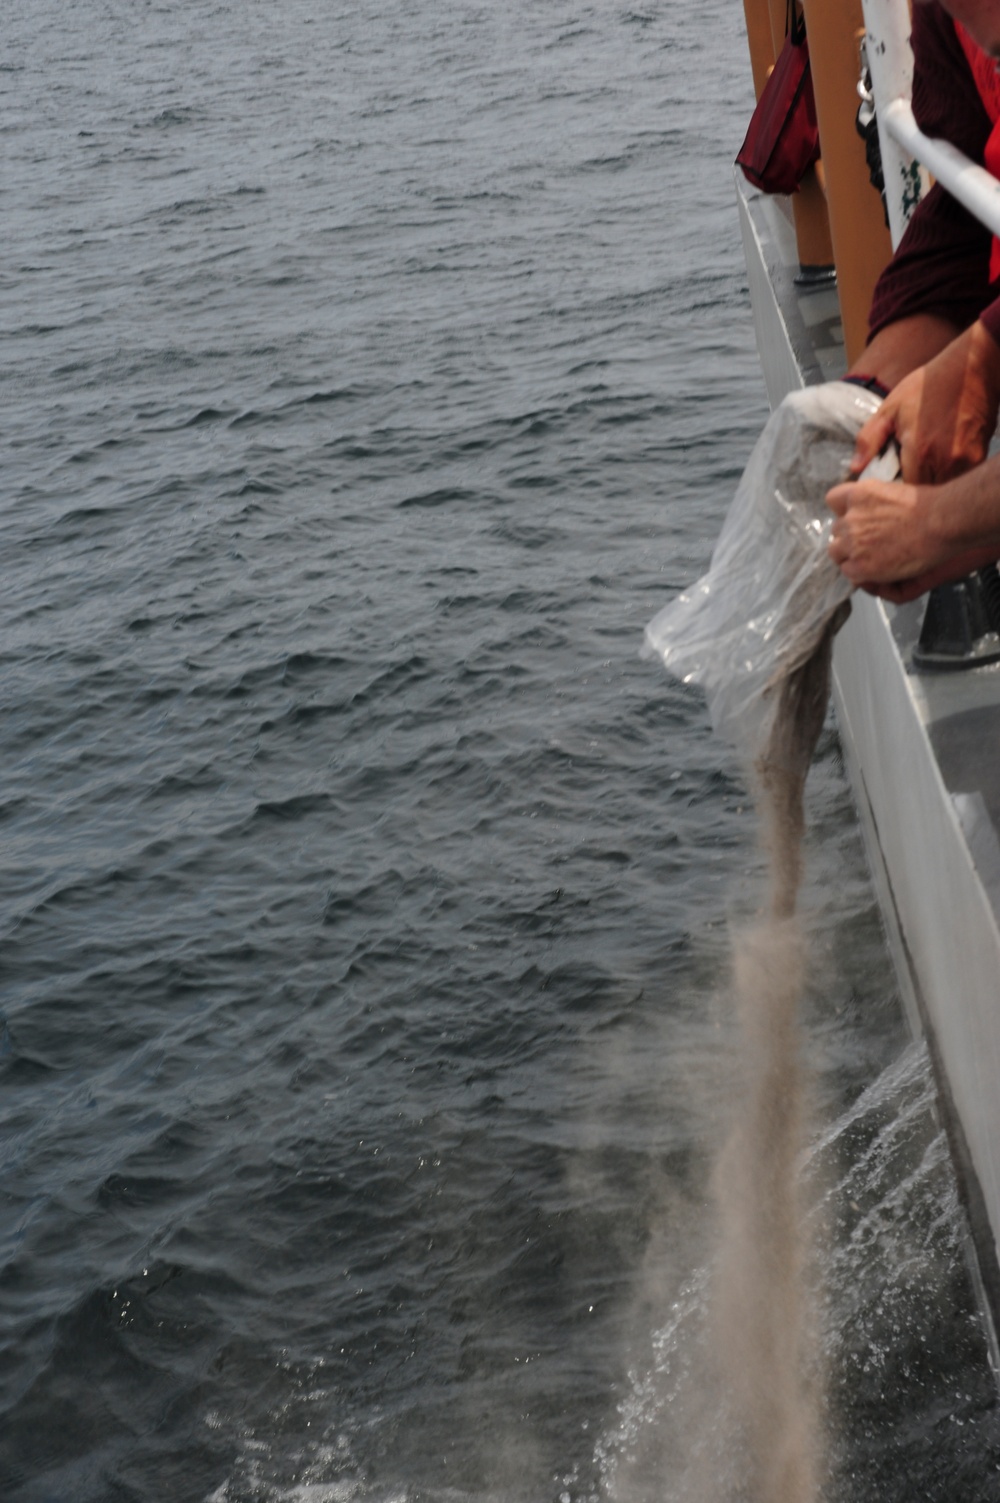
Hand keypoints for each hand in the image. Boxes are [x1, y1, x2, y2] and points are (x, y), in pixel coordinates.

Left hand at [828, 453, 999, 599]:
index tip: (852, 516)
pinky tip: (875, 569)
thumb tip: (869, 509)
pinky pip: (848, 572)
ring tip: (871, 556)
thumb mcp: (893, 489)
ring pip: (836, 552)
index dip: (843, 510)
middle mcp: (851, 517)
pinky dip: (858, 572)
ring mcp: (853, 542)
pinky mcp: (860, 566)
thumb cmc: (928, 506)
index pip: (833, 500)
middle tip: (869, 540)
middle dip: (848, 535)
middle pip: (836, 530)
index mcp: (858, 494)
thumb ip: (873, 499)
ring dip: (849, 554)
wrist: (940, 523)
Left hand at [850, 319, 999, 483]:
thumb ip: (869, 439)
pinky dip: (948, 476)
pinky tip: (940, 461)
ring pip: (942, 489)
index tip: (887, 485)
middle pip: (923, 495)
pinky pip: (959, 478)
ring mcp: (965, 461)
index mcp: (919, 451)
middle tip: (903, 478)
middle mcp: (944, 461)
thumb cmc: (929, 386)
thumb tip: (855, 467)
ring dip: (930, 486)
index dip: (892, 492)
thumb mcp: (890, 408)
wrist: (971, 368)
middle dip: (911, 492)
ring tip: (922, 470)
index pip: (901, 492)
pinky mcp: (978, 456)